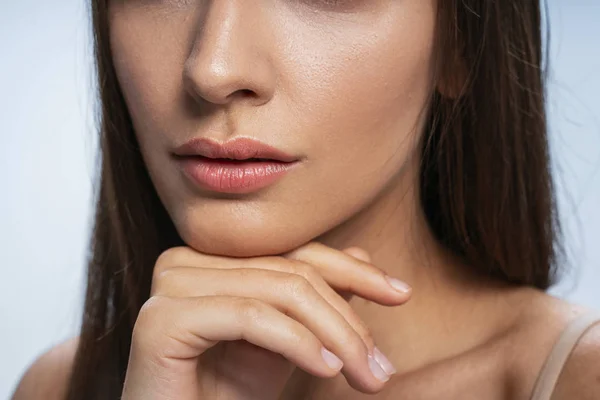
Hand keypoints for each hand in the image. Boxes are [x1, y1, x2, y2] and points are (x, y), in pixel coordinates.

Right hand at [120, 241, 411, 399]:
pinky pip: (251, 317)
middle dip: (347, 320)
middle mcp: (184, 261)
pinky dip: (299, 343)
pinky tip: (328, 370)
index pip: (293, 252)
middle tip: (381, 367)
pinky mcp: (163, 319)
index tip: (401, 293)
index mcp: (210, 258)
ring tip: (366, 375)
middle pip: (290, 272)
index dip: (352, 270)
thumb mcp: (285, 342)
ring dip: (334, 336)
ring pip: (279, 292)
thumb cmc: (227, 395)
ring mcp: (170, 285)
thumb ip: (313, 298)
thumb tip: (362, 255)